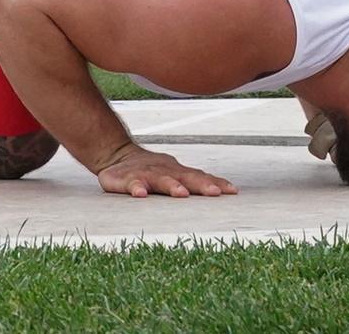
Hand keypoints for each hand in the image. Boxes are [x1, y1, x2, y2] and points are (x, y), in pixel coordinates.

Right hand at [95, 142, 237, 197]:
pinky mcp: (125, 178)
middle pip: (186, 177)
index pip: (200, 177)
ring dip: (172, 186)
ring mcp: (146, 174)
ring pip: (161, 179)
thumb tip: (224, 191)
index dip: (216, 183)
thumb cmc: (151, 169)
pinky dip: (136, 187)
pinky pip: (132, 183)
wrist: (116, 154)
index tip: (232, 191)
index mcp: (177, 171)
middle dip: (201, 184)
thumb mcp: (173, 174)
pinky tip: (141, 194)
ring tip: (181, 194)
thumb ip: (193, 181)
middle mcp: (165, 171)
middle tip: (215, 192)